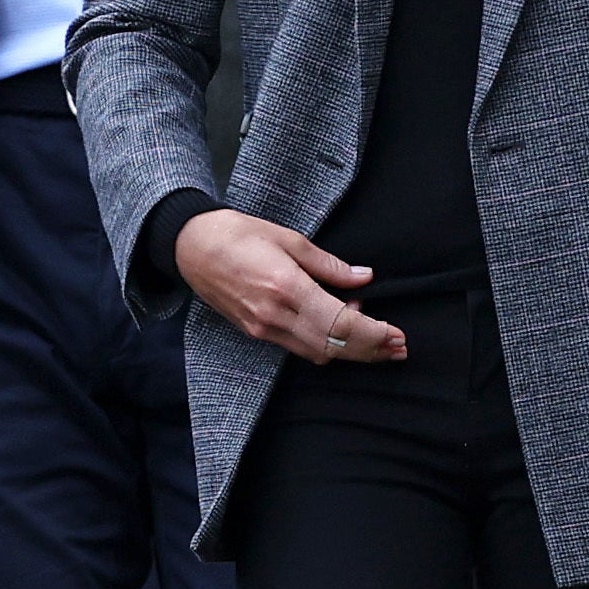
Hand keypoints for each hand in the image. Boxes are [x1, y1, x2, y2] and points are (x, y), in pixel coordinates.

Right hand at [171, 209, 406, 366]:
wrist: (190, 245)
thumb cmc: (237, 233)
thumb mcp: (288, 238)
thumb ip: (329, 264)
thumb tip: (363, 277)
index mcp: (287, 288)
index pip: (341, 325)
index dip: (374, 334)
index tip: (397, 334)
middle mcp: (275, 317)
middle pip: (334, 349)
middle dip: (371, 351)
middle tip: (398, 347)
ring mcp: (263, 329)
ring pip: (319, 354)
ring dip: (349, 349)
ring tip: (372, 332)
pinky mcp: (255, 332)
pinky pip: (300, 348)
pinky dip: (326, 344)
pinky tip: (338, 325)